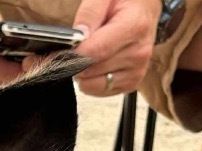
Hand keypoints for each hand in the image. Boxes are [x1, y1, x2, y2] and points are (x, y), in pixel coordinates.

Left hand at [30, 0, 158, 96]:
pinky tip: (96, 66)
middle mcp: (138, 52)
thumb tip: (78, 36)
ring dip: (83, 73)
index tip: (55, 55)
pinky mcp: (132, 82)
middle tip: (73, 51)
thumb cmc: (125, 0)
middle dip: (75, 63)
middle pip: (90, 70)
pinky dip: (91, 82)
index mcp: (134, 27)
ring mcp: (136, 70)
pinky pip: (100, 91)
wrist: (145, 8)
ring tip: (88, 55)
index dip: (71, 56)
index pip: (94, 52)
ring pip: (92, 84)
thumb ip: (90, 13)